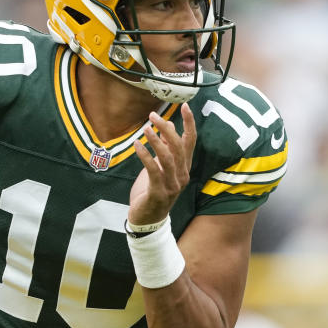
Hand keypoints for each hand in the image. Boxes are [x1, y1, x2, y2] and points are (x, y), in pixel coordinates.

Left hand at [129, 103, 196, 225]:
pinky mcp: (159, 192)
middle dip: (167, 129)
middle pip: (179, 147)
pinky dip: (145, 155)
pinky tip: (136, 145)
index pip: (191, 142)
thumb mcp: (160, 169)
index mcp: (184, 168)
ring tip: (145, 128)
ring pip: (168, 157)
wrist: (147, 220)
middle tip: (153, 115)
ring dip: (156, 141)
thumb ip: (164, 151)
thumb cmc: (152, 192)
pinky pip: (153, 170)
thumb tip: (164, 129)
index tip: (185, 106)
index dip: (189, 123)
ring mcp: (172, 185)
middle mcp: (182, 175)